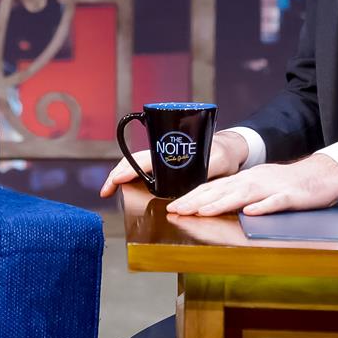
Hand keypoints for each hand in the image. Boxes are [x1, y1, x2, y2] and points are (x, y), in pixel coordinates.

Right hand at [100, 130, 249, 197]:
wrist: (232, 147)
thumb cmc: (224, 154)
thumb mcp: (216, 165)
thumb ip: (204, 176)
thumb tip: (190, 190)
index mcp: (172, 151)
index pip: (142, 160)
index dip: (125, 171)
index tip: (114, 182)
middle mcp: (165, 153)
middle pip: (134, 161)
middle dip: (118, 174)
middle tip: (106, 191)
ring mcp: (166, 158)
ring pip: (139, 164)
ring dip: (124, 175)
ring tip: (112, 188)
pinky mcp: (170, 165)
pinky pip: (148, 169)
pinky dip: (135, 175)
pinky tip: (130, 185)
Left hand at [165, 154, 337, 216]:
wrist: (323, 174)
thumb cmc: (289, 182)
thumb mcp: (260, 185)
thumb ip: (239, 193)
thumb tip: (213, 202)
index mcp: (246, 178)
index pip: (214, 187)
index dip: (193, 197)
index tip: (173, 207)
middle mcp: (255, 180)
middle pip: (222, 190)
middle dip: (198, 201)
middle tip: (176, 211)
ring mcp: (272, 187)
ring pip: (243, 195)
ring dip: (221, 203)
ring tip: (202, 212)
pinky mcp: (291, 196)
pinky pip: (275, 202)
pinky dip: (261, 207)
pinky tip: (249, 213)